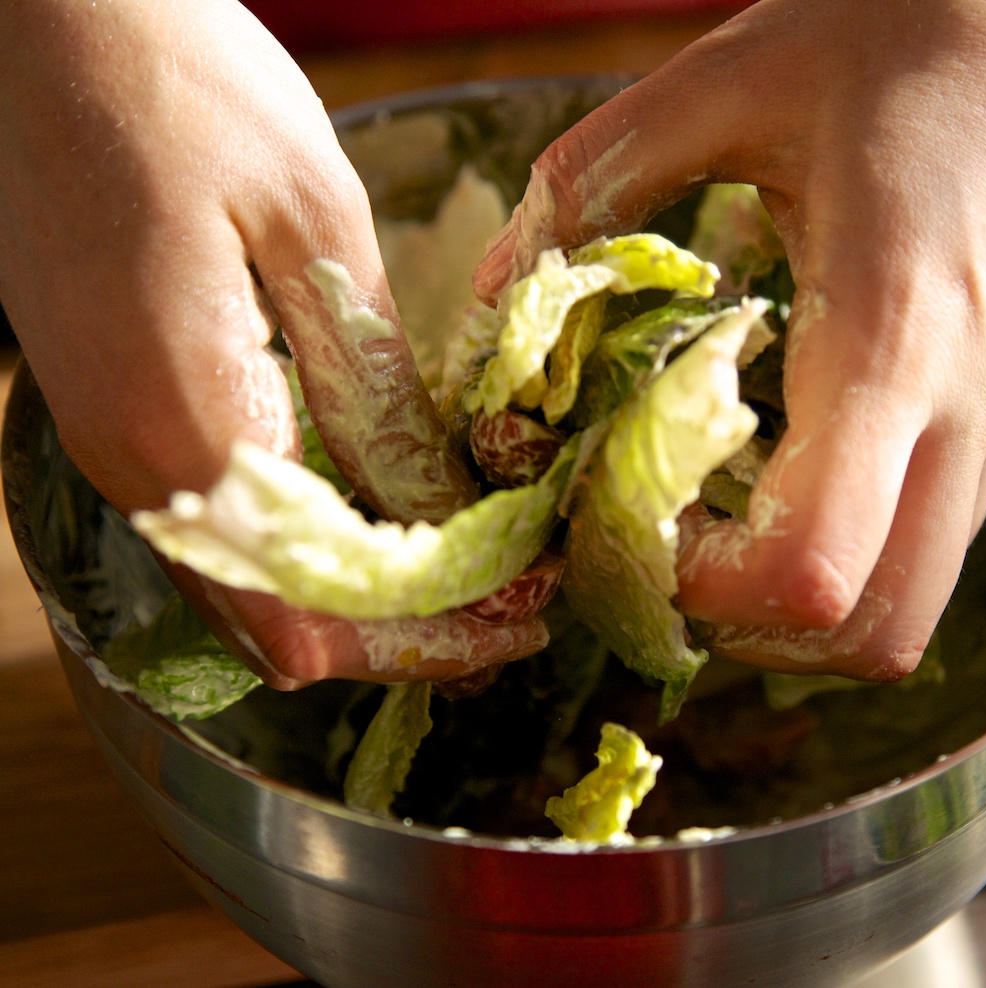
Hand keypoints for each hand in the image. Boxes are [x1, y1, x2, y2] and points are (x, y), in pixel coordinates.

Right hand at [0, 0, 544, 686]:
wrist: (42, 26)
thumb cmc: (181, 88)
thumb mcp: (312, 225)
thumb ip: (371, 388)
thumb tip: (443, 511)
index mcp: (184, 420)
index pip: (314, 608)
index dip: (427, 632)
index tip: (521, 615)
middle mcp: (130, 465)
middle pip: (278, 623)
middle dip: (405, 633)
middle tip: (513, 610)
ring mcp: (107, 447)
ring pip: (247, 588)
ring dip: (361, 599)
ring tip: (473, 581)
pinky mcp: (109, 416)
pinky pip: (220, 532)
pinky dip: (309, 551)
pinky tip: (381, 521)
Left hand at [474, 0, 985, 679]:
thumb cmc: (911, 37)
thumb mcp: (731, 85)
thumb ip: (599, 180)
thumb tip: (497, 284)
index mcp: (887, 339)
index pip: (814, 568)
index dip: (704, 587)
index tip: (636, 521)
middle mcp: (958, 413)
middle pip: (880, 634)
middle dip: (758, 629)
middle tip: (674, 549)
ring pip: (914, 603)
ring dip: (804, 605)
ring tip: (720, 521)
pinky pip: (928, 543)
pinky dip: (846, 551)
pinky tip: (786, 472)